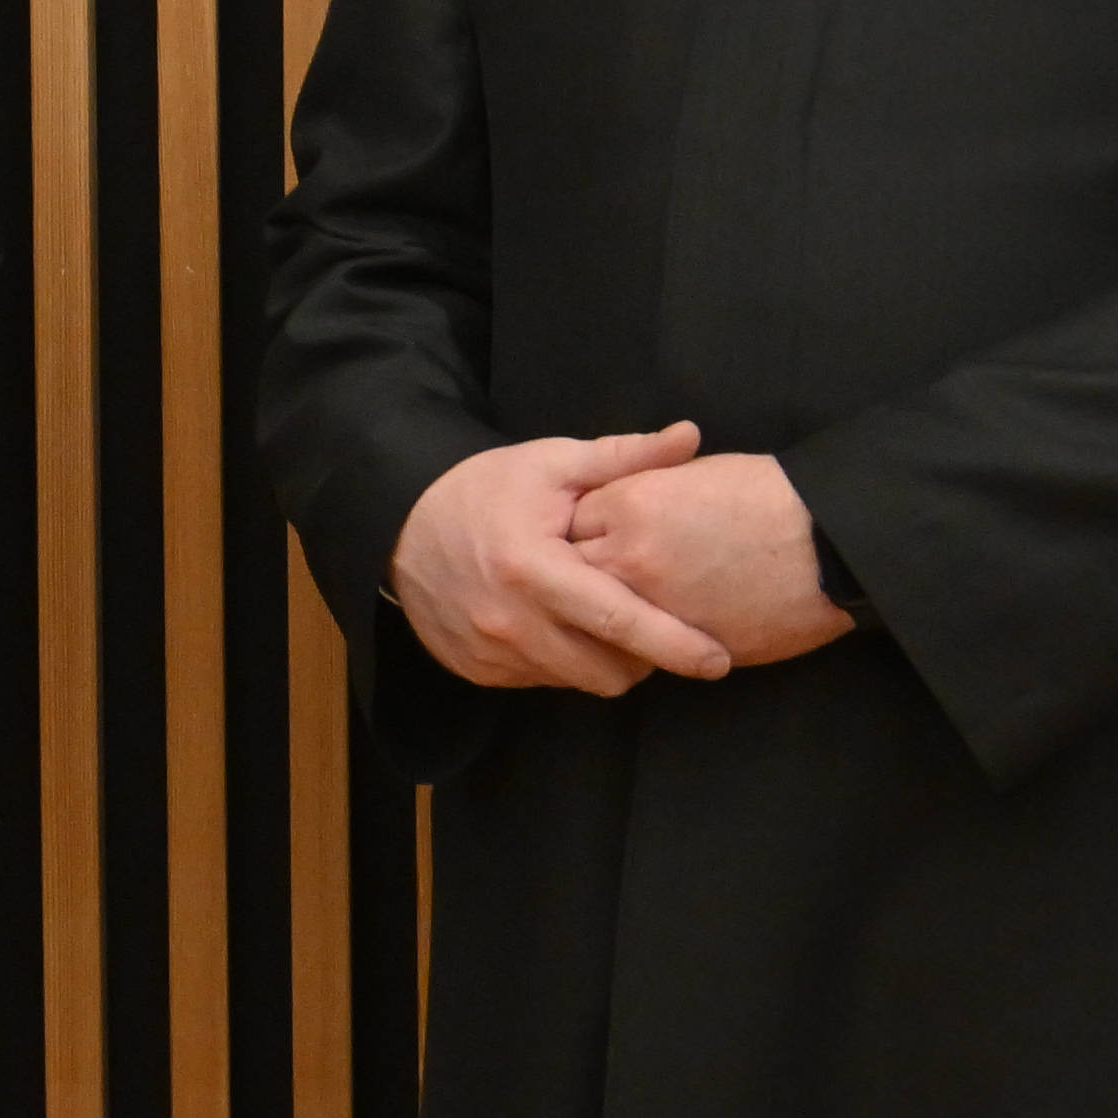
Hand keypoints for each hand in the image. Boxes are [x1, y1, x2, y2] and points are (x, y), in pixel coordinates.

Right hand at [387, 424, 737, 694]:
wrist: (399, 524)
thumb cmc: (485, 489)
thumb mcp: (552, 463)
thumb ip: (624, 458)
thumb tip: (692, 435)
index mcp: (535, 570)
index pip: (620, 622)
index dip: (675, 646)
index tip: (717, 660)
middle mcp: (511, 623)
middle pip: (606, 671)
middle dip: (644, 660)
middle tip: (654, 628)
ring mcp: (490, 653)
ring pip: (576, 682)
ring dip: (603, 662)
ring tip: (606, 624)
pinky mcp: (476, 670)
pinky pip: (541, 682)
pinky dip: (562, 663)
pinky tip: (558, 627)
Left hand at [564, 448, 851, 671]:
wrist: (832, 542)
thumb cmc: (773, 497)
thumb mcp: (696, 473)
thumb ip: (645, 488)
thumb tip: (618, 506)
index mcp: (630, 503)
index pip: (569, 522)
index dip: (579, 531)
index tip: (584, 538)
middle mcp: (628, 555)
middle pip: (571, 574)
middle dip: (574, 578)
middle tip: (582, 584)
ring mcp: (650, 604)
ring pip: (595, 623)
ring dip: (598, 622)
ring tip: (605, 618)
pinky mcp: (679, 644)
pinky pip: (635, 654)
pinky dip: (632, 650)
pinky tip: (643, 641)